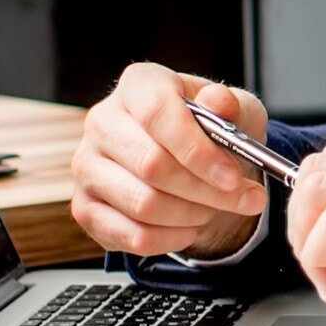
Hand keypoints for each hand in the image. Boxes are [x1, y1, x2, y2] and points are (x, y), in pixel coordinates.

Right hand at [69, 63, 269, 257]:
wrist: (189, 165)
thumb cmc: (209, 132)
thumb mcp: (236, 111)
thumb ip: (233, 105)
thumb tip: (218, 103)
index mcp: (138, 85)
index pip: (158, 113)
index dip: (197, 150)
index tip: (233, 177)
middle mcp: (102, 122)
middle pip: (152, 165)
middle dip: (206, 190)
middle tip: (241, 199)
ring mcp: (87, 166)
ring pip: (144, 204)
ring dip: (192, 214)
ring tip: (213, 207)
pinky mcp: (84, 208)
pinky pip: (133, 236)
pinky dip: (172, 239)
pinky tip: (189, 227)